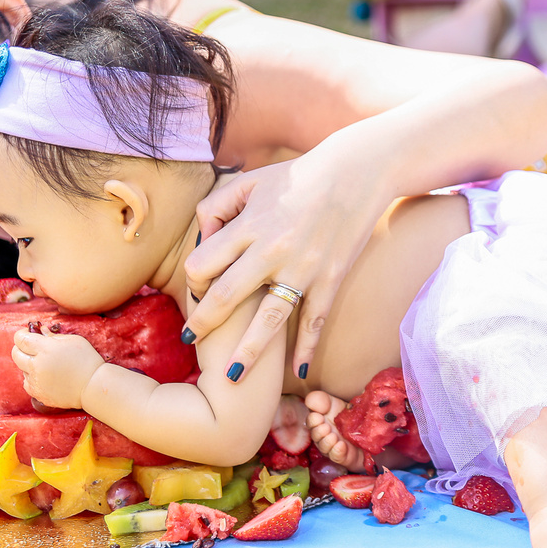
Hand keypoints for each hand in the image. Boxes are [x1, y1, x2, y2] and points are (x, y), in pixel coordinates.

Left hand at [11, 329, 104, 410]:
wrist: (94, 386)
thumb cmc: (87, 360)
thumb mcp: (73, 340)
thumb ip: (53, 336)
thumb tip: (40, 331)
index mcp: (46, 349)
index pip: (20, 339)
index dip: (22, 334)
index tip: (28, 334)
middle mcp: (37, 365)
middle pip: (16, 354)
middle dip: (21, 348)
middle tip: (32, 348)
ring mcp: (37, 381)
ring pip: (22, 369)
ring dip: (29, 364)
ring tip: (46, 364)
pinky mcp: (39, 394)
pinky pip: (27, 383)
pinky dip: (33, 378)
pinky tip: (46, 376)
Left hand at [182, 157, 385, 379]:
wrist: (356, 172)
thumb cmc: (297, 176)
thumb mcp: (250, 181)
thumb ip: (217, 206)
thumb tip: (202, 240)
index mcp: (250, 225)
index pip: (203, 264)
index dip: (193, 280)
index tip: (197, 289)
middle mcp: (273, 250)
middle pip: (226, 296)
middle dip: (204, 323)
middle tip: (190, 340)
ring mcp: (304, 268)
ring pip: (269, 320)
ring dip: (248, 351)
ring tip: (231, 375)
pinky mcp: (330, 279)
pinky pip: (314, 321)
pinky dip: (305, 349)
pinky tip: (295, 373)